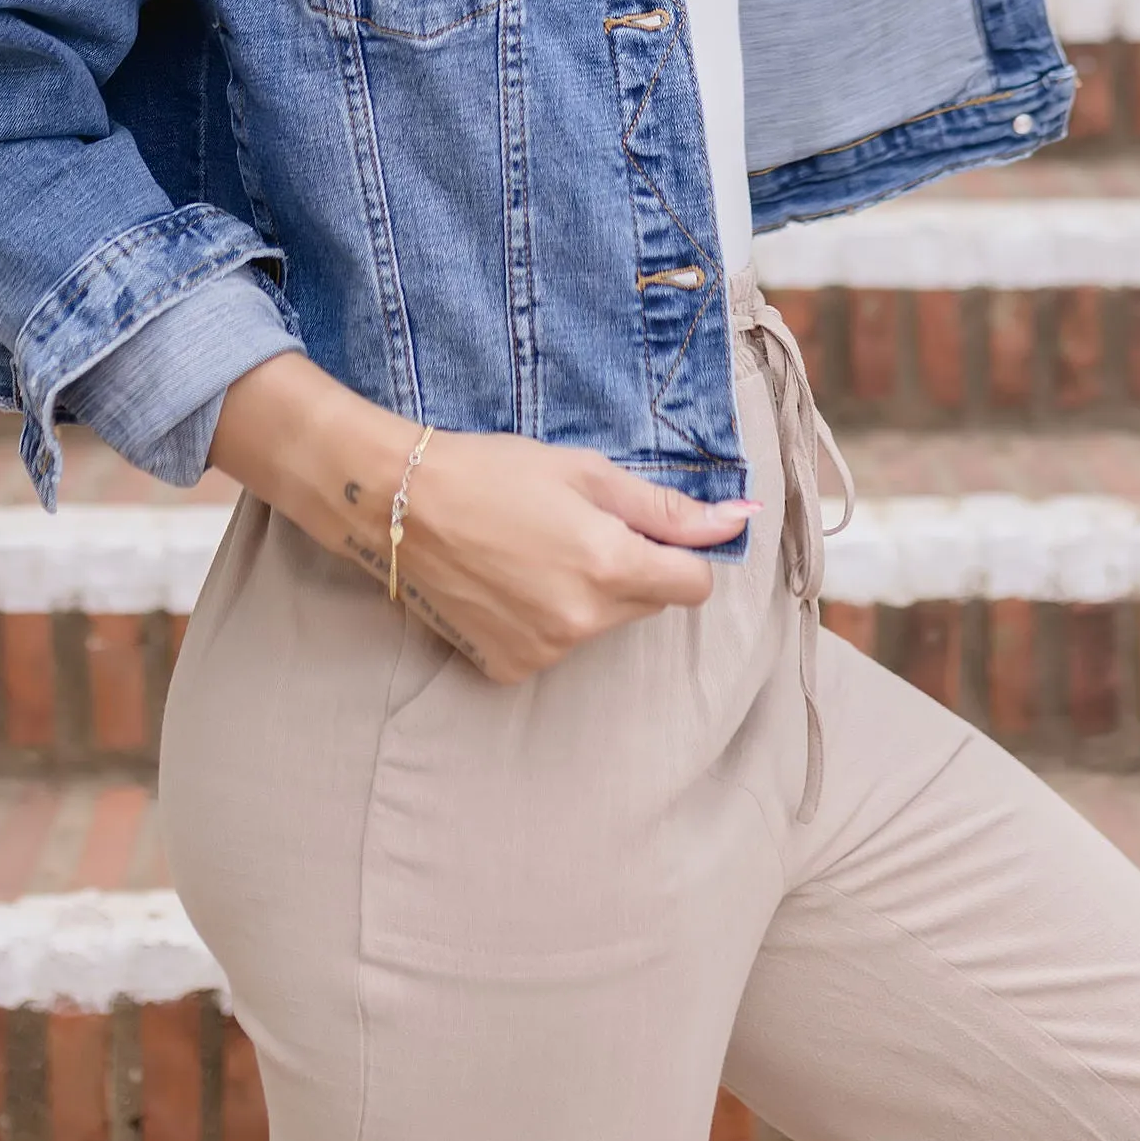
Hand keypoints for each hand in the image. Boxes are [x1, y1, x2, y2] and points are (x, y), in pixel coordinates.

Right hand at [210, 347, 750, 681]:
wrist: (400, 504)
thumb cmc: (494, 472)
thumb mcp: (586, 474)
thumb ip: (666, 509)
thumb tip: (739, 520)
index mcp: (610, 567)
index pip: (694, 585)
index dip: (679, 553)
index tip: (647, 529)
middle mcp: (583, 622)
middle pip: (648, 604)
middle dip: (630, 568)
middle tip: (575, 526)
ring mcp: (544, 651)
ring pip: (601, 624)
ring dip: (587, 593)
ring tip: (532, 549)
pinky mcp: (509, 668)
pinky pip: (556, 645)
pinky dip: (545, 618)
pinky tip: (508, 582)